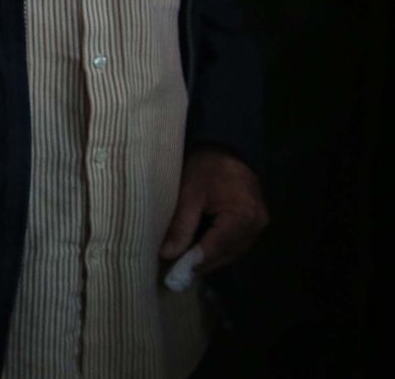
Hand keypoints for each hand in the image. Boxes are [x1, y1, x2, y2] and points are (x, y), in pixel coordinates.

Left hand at [159, 145, 268, 276]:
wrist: (226, 147)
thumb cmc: (205, 165)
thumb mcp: (188, 192)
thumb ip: (180, 225)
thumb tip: (167, 255)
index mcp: (242, 215)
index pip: (215, 247)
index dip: (193, 263)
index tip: (173, 277)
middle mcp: (256, 224)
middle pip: (224, 254)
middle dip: (199, 266)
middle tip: (174, 278)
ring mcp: (258, 225)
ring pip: (230, 252)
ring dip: (207, 261)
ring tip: (182, 269)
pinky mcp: (254, 223)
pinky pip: (233, 244)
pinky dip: (215, 251)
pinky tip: (196, 254)